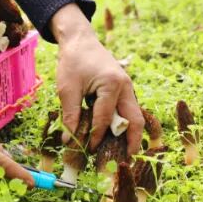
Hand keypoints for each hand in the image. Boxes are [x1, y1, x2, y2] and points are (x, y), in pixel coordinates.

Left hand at [52, 3, 143, 153]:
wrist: (80, 40)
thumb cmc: (73, 61)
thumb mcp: (67, 88)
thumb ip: (70, 115)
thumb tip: (69, 141)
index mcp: (112, 84)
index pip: (105, 118)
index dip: (96, 136)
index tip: (89, 150)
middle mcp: (125, 87)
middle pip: (135, 120)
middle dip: (132, 142)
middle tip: (126, 161)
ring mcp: (127, 87)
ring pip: (135, 116)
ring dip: (129, 134)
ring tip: (123, 153)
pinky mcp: (124, 89)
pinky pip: (128, 110)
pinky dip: (124, 124)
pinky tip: (116, 136)